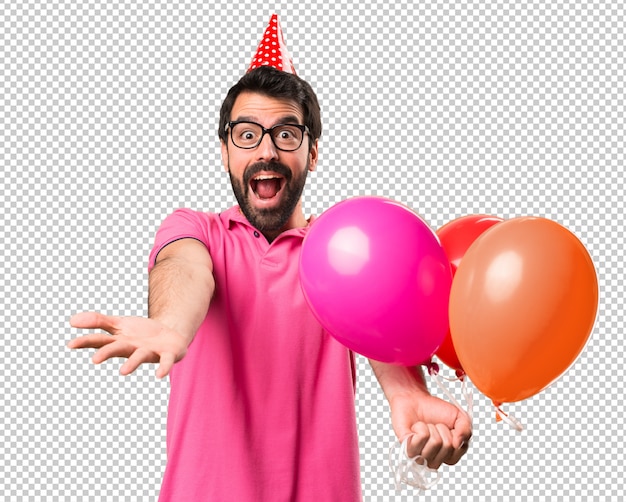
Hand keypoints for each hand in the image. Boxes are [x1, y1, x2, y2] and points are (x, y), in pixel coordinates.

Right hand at [67, 312, 189, 377]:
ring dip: (132, 363)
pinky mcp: (167, 354)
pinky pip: (166, 362)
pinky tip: (159, 375)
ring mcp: (149, 352)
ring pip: (139, 357)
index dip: (86, 342)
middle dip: (107, 353)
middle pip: (117, 349)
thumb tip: (71, 320)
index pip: (100, 340)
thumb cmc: (141, 333)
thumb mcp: (120, 323)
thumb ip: (98, 321)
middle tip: (94, 360)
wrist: (171, 334)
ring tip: (123, 371)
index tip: (70, 344)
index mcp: (119, 341)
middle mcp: (132, 349)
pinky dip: (163, 368)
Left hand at [389, 390, 471, 468]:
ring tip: (426, 426)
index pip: (455, 456)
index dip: (454, 437)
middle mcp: (432, 460)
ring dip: (432, 428)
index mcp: (446, 456)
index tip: (448, 429)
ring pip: (434, 442)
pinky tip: (416, 427)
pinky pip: (421, 437)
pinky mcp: (407, 448)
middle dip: (443, 430)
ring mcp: (419, 456)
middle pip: (447, 447)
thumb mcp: (459, 418)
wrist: (415, 400)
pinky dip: (421, 426)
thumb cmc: (435, 411)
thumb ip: (466, 430)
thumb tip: (458, 443)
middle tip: (435, 425)